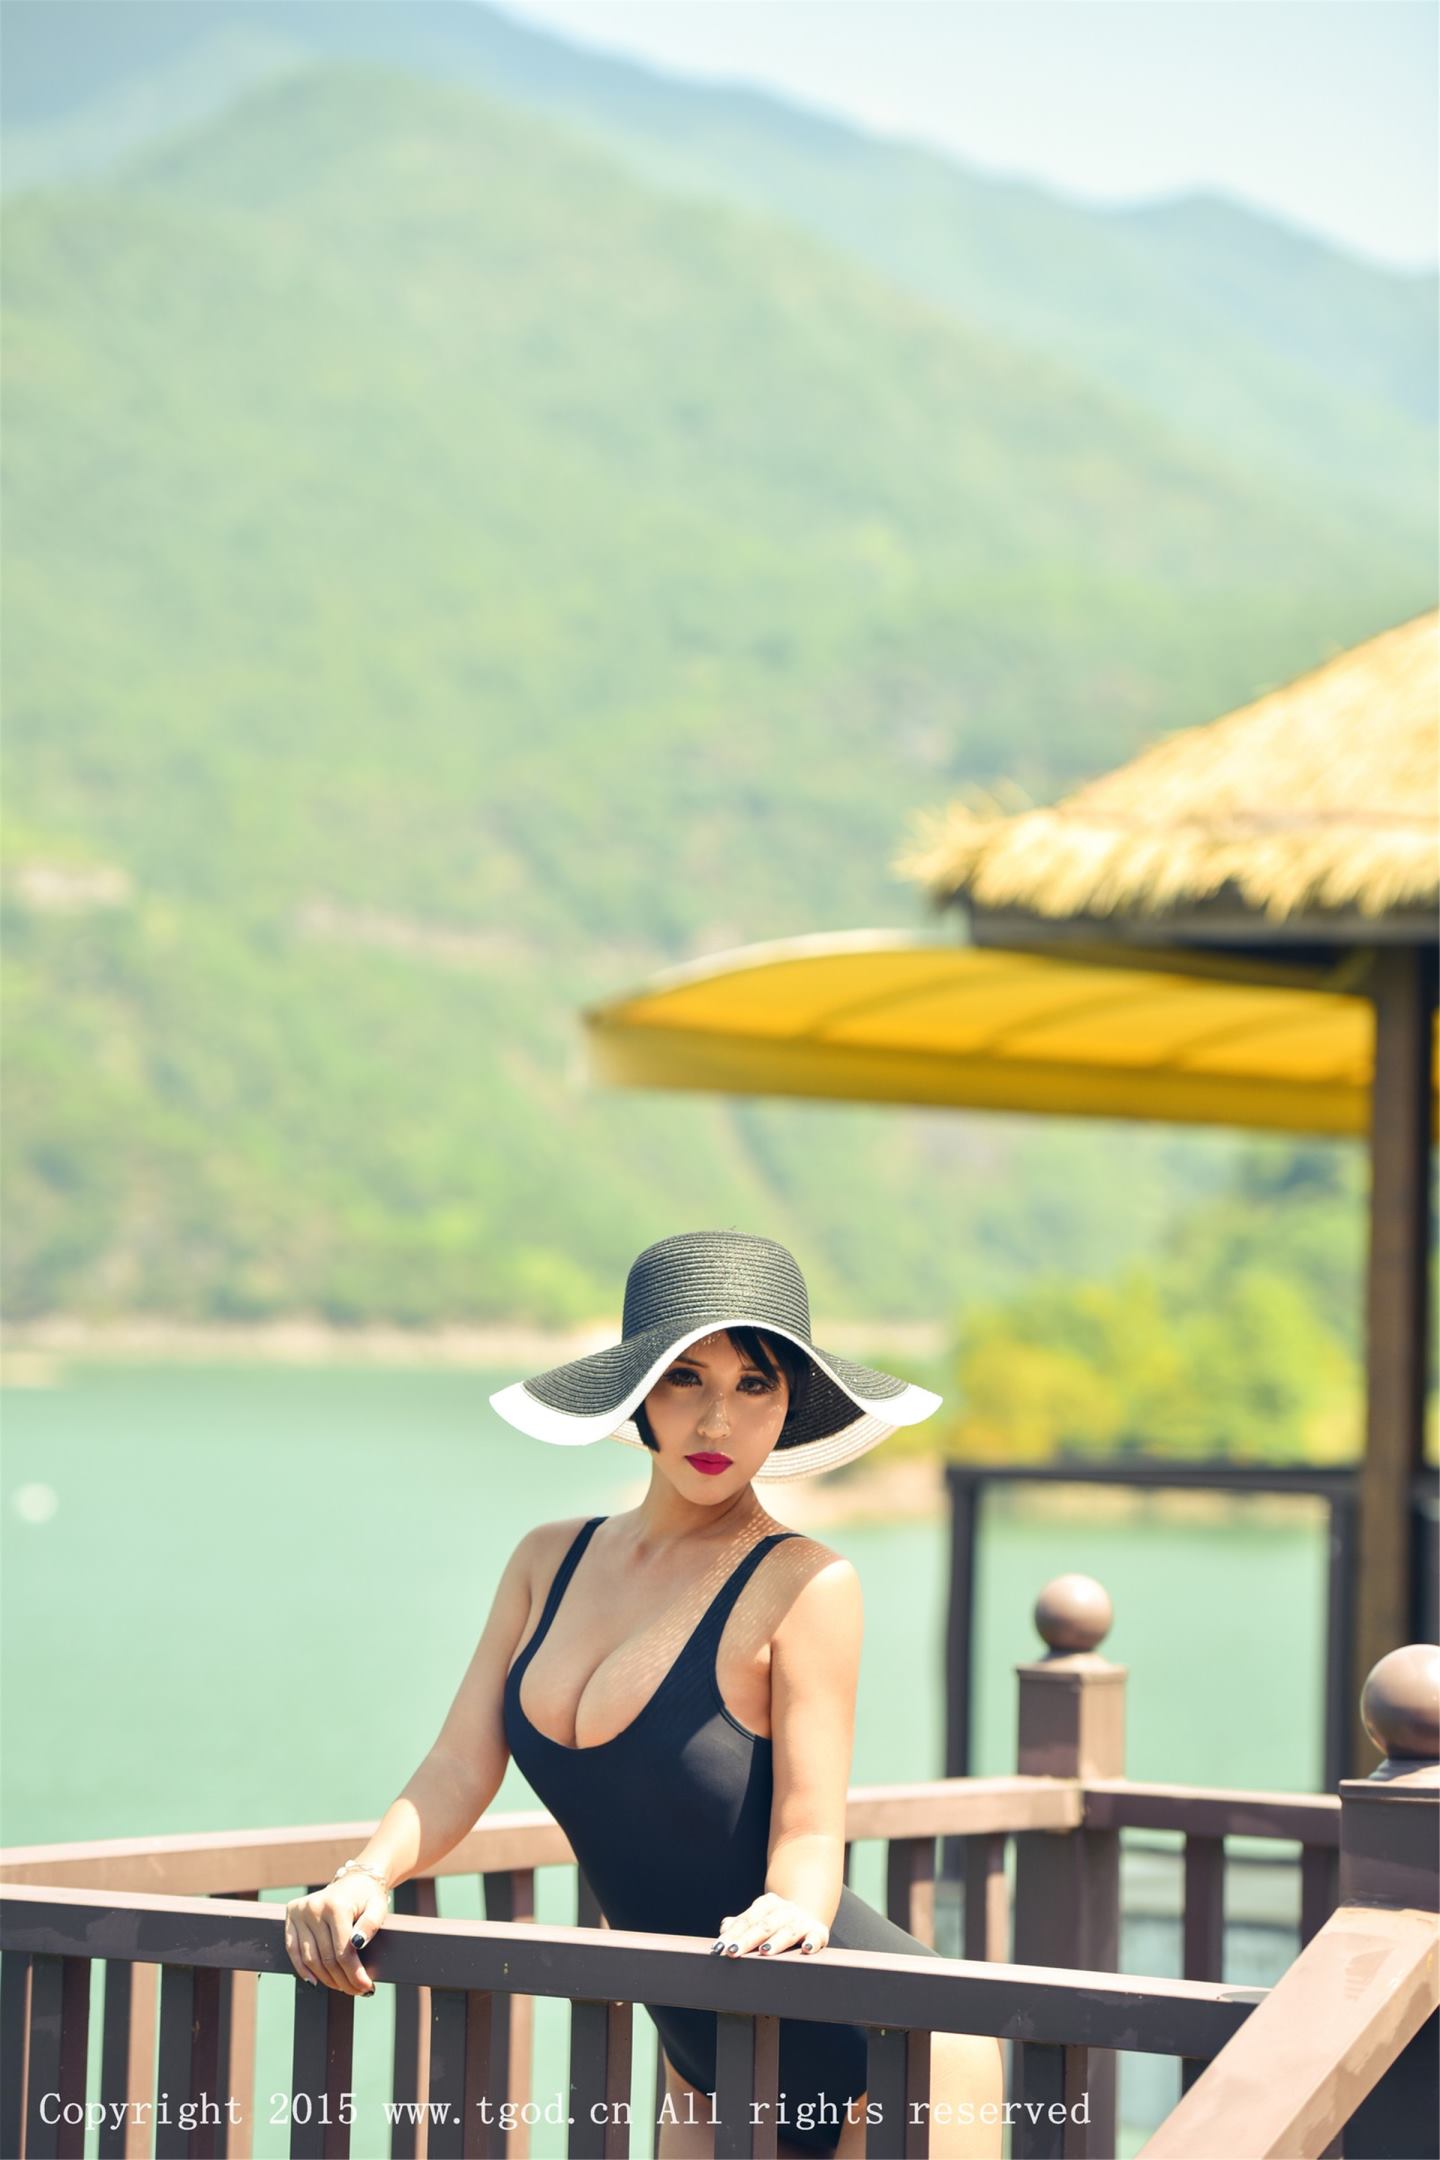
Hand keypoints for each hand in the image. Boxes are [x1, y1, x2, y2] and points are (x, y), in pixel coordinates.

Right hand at [284, 1876, 386, 1996]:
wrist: (353, 1881)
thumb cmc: (368, 1898)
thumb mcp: (378, 1908)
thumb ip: (371, 1924)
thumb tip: (357, 1944)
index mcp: (336, 1906)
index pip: (343, 1951)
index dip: (355, 1973)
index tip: (367, 1987)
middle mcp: (314, 1908)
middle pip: (327, 1957)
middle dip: (343, 1980)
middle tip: (357, 1991)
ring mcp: (300, 1912)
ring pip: (311, 1958)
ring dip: (326, 1979)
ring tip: (342, 1987)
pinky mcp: (291, 1917)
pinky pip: (293, 1950)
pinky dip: (302, 1969)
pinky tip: (315, 1982)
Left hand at [712, 1892, 829, 1956]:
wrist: (808, 1913)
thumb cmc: (776, 1921)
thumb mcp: (759, 1918)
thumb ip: (741, 1924)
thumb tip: (724, 1927)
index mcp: (766, 1904)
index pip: (746, 1920)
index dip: (732, 1934)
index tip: (719, 1948)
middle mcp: (784, 1909)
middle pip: (764, 1925)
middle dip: (747, 1939)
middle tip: (733, 1951)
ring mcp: (801, 1920)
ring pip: (788, 1930)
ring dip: (776, 1941)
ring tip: (764, 1951)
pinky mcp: (818, 1932)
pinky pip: (816, 1936)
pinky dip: (812, 1941)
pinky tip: (807, 1949)